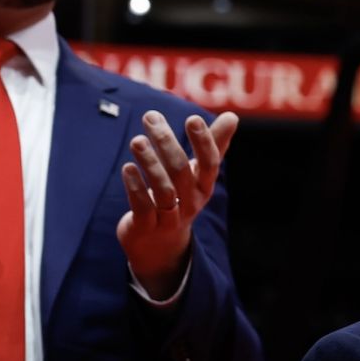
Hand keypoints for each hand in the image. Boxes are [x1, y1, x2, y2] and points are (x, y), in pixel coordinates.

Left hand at [117, 110, 238, 298]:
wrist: (160, 244)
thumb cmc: (180, 198)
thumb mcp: (198, 174)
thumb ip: (214, 145)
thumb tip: (232, 116)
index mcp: (204, 186)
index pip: (209, 163)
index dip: (203, 142)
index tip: (193, 118)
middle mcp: (190, 202)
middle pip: (181, 171)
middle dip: (166, 143)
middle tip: (150, 117)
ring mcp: (169, 216)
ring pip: (163, 190)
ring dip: (149, 164)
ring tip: (137, 140)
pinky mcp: (146, 226)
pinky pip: (143, 207)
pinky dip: (136, 187)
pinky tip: (127, 168)